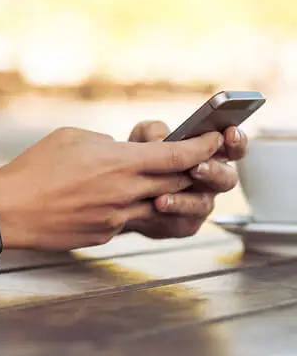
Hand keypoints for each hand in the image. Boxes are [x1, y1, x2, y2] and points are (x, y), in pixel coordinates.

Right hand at [0, 127, 223, 250]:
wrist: (9, 209)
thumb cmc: (34, 168)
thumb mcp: (71, 137)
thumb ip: (107, 143)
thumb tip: (122, 150)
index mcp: (119, 162)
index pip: (179, 156)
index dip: (203, 148)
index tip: (215, 140)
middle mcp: (125, 192)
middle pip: (177, 182)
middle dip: (189, 170)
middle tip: (192, 160)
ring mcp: (117, 218)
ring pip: (157, 205)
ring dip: (161, 192)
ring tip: (150, 182)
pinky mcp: (105, 235)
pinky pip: (128, 220)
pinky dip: (128, 208)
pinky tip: (107, 201)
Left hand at [122, 121, 247, 238]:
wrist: (119, 191)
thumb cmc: (140, 158)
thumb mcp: (143, 137)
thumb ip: (154, 132)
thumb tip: (161, 139)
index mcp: (210, 156)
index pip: (232, 148)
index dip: (236, 141)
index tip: (229, 133)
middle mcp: (210, 181)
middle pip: (227, 178)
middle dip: (214, 171)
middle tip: (197, 166)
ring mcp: (199, 204)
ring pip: (203, 203)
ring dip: (187, 198)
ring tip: (167, 193)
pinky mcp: (185, 224)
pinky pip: (185, 221)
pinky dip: (171, 211)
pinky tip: (157, 204)